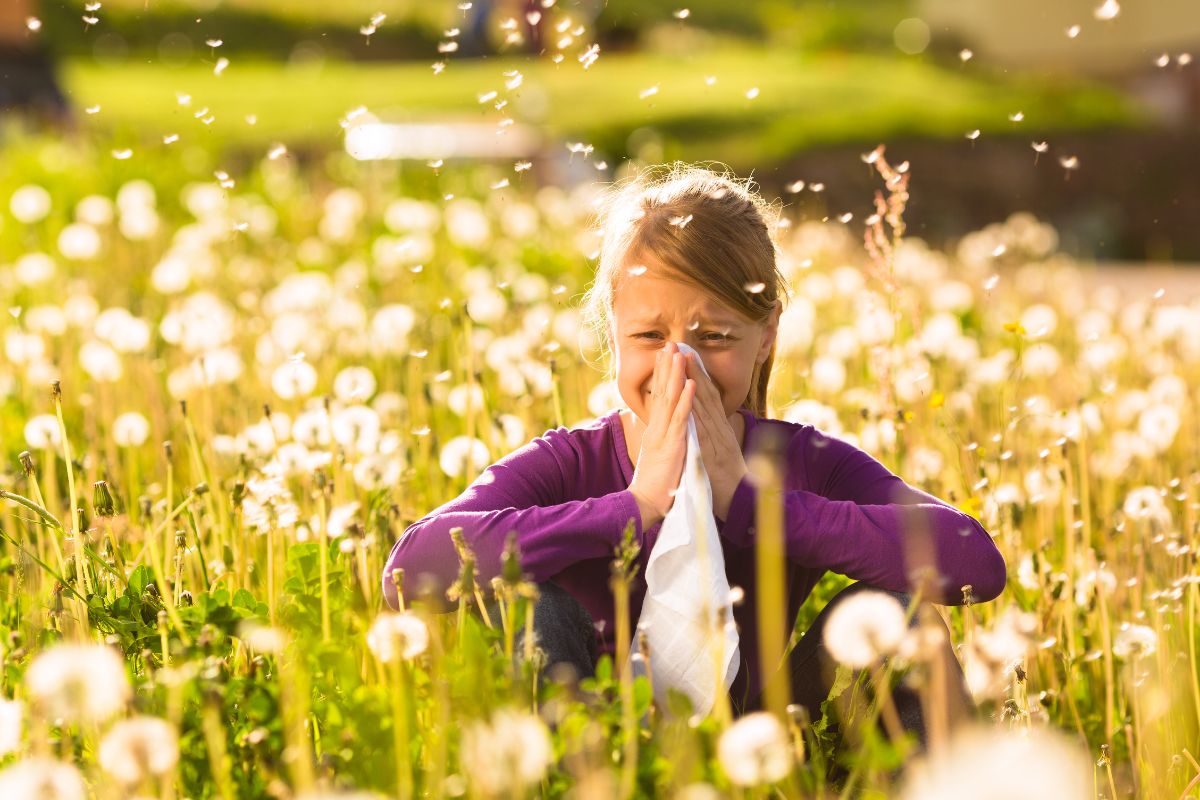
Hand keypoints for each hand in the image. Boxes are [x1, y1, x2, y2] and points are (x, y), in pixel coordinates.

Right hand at [628, 342, 695, 528]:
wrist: (645, 504)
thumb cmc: (654, 485)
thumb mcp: (658, 456)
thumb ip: (661, 440)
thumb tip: (663, 430)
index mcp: (655, 431)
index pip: (658, 397)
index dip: (663, 375)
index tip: (666, 356)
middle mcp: (657, 428)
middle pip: (662, 392)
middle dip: (666, 367)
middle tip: (669, 344)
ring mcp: (663, 435)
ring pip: (670, 399)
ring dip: (675, 375)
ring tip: (680, 354)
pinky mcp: (672, 445)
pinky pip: (681, 419)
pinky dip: (686, 400)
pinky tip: (691, 384)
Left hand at [682, 351, 749, 521]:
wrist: (741, 503)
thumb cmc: (728, 481)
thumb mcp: (720, 453)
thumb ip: (713, 436)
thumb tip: (705, 423)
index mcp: (720, 429)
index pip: (707, 397)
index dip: (697, 375)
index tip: (686, 355)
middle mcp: (720, 429)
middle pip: (706, 394)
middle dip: (693, 369)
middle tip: (681, 346)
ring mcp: (718, 439)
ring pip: (704, 405)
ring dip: (694, 381)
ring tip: (683, 360)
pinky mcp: (713, 452)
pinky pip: (703, 428)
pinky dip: (696, 411)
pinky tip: (689, 395)